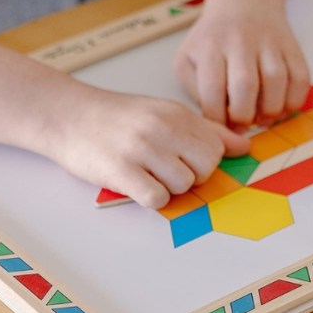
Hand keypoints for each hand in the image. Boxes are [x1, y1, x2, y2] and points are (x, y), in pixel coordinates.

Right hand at [49, 86, 249, 208]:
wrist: (68, 115)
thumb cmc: (119, 118)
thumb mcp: (165, 113)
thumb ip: (206, 130)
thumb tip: (244, 147)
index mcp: (176, 113)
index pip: (217, 148)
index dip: (203, 161)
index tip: (182, 158)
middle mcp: (162, 127)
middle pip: (205, 168)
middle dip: (190, 176)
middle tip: (165, 169)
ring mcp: (141, 148)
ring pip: (182, 185)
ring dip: (168, 188)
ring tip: (146, 173)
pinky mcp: (120, 170)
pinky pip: (156, 198)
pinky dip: (150, 198)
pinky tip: (136, 184)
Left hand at [173, 8, 309, 128]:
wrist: (244, 4)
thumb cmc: (212, 40)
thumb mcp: (188, 60)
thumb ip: (196, 91)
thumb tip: (220, 121)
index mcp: (209, 46)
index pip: (212, 90)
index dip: (218, 118)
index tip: (222, 126)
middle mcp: (240, 41)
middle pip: (245, 85)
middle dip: (244, 115)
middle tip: (243, 123)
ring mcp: (269, 42)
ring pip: (277, 81)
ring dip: (271, 110)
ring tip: (263, 117)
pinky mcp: (291, 46)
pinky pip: (300, 78)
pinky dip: (294, 100)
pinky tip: (282, 107)